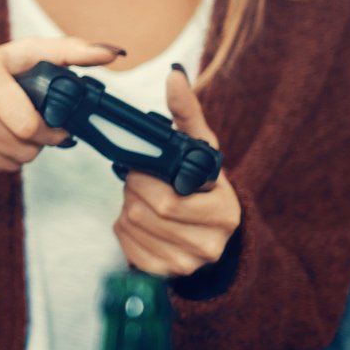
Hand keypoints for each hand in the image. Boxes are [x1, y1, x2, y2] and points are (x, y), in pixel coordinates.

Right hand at [0, 36, 122, 177]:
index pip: (29, 127)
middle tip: (29, 125)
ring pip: (9, 164)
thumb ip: (72, 51)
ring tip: (9, 130)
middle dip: (36, 141)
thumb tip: (113, 53)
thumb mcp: (25, 53)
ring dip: (18, 152)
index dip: (50, 130)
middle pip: (23, 149)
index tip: (54, 124)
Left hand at [112, 66, 239, 276]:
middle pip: (147, 212)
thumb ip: (187, 113)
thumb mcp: (201, 148)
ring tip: (144, 198)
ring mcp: (189, 263)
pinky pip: (127, 247)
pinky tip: (141, 220)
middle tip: (139, 180)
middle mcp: (212, 242)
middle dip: (133, 190)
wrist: (210, 230)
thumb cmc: (201, 182)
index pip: (167, 198)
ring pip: (133, 227)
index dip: (144, 180)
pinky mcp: (166, 274)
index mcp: (224, 209)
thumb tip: (175, 75)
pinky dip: (124, 228)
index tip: (142, 167)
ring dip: (127, 207)